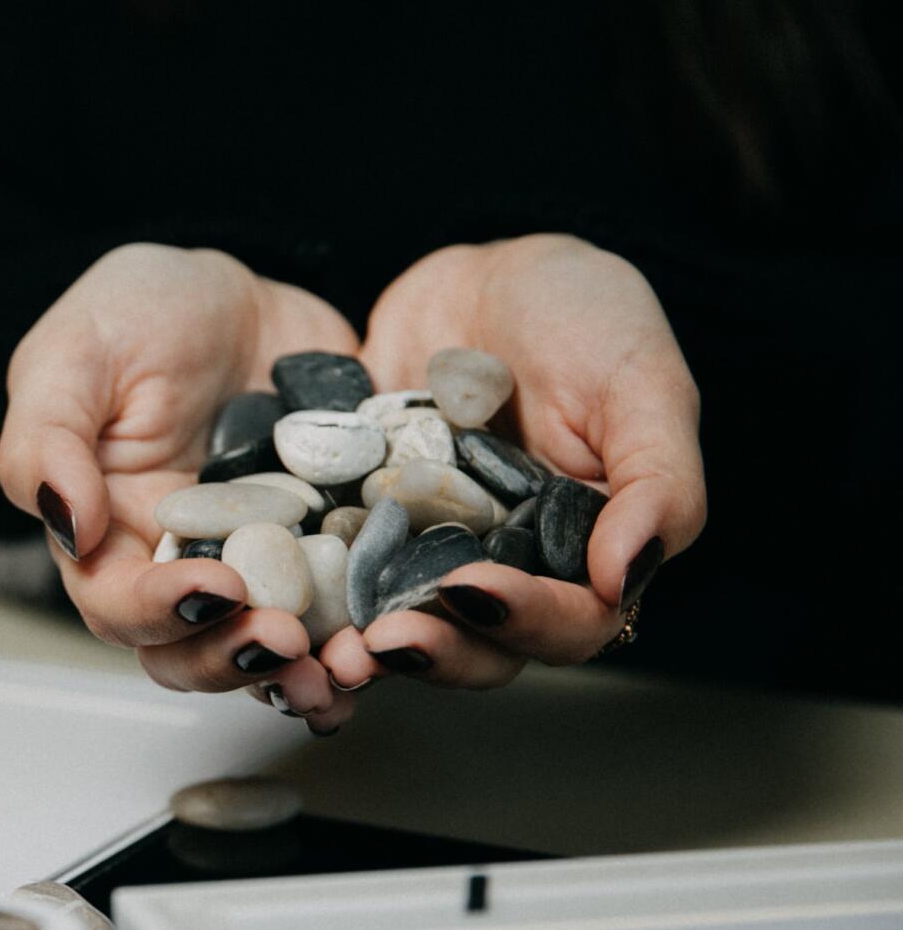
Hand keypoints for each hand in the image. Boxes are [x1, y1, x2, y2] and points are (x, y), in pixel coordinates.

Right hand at [0, 244, 366, 729]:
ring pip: (268, 650)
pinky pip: (344, 610)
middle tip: (286, 638)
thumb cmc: (135, 316)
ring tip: (342, 664)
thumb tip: (71, 525)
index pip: (119, 605)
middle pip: (192, 652)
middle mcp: (180, 568)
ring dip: (303, 671)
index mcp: (108, 537)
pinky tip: (390, 640)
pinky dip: (364, 636)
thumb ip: (48, 440)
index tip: (218, 585)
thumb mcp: (70, 355)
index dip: (164, 610)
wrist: (241, 297)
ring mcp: (259, 567)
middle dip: (238, 657)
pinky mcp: (327, 551)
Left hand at [318, 234, 707, 691]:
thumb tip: (626, 580)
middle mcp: (505, 567)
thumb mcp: (642, 383)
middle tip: (383, 641)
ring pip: (402, 627)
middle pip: (479, 647)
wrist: (482, 277)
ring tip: (327, 648)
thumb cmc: (584, 317)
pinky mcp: (359, 528)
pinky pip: (334, 576)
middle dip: (434, 652)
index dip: (526, 620)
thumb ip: (657, 482)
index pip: (570, 622)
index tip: (473, 588)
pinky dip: (309, 594)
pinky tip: (273, 595)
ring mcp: (426, 552)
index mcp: (584, 553)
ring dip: (365, 647)